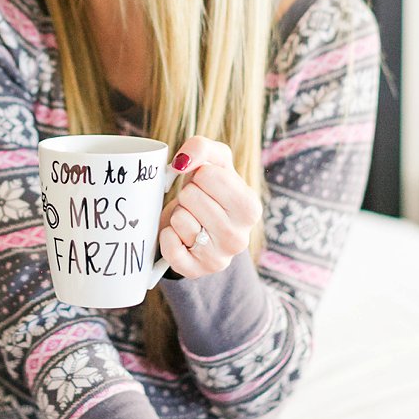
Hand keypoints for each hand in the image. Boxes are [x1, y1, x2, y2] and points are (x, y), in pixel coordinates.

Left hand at [160, 135, 261, 277]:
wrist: (201, 227)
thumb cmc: (210, 190)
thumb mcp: (214, 162)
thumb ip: (201, 147)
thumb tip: (181, 162)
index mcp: (250, 208)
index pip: (208, 175)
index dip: (200, 175)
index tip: (207, 187)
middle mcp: (240, 237)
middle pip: (190, 196)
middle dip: (188, 196)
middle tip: (197, 206)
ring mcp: (218, 258)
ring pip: (180, 219)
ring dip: (179, 215)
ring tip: (191, 220)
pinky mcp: (194, 271)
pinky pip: (169, 246)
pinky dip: (167, 236)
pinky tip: (180, 236)